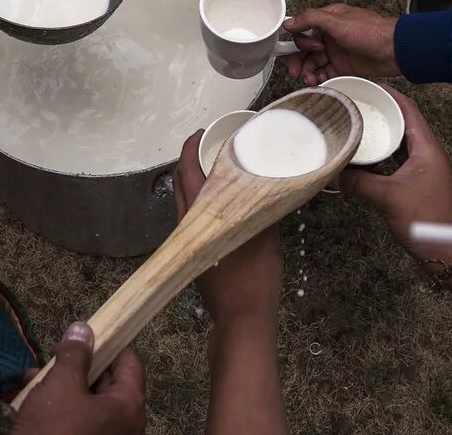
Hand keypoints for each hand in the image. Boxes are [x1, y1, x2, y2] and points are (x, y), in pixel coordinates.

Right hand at [12, 323, 145, 434]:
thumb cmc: (54, 430)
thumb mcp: (61, 386)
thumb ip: (74, 355)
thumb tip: (83, 329)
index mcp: (129, 406)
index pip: (130, 363)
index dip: (109, 344)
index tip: (83, 336)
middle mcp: (125, 425)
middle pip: (108, 383)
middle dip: (78, 366)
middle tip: (52, 357)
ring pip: (88, 402)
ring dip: (62, 386)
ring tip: (34, 377)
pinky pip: (79, 422)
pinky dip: (60, 408)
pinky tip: (32, 401)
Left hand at [174, 131, 282, 325]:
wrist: (241, 318)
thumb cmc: (254, 277)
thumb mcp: (266, 236)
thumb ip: (264, 208)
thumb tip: (271, 184)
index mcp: (201, 214)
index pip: (186, 171)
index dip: (190, 147)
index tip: (202, 132)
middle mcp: (187, 224)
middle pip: (181, 183)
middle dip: (192, 160)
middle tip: (214, 146)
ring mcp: (187, 241)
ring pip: (185, 201)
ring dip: (196, 180)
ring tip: (220, 169)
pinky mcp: (193, 253)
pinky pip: (192, 216)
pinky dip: (202, 200)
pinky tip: (222, 201)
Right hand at [283, 4, 399, 84]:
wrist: (395, 51)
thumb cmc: (372, 32)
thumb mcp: (338, 21)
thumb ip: (311, 19)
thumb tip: (289, 22)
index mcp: (328, 20)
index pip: (303, 29)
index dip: (300, 41)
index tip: (306, 48)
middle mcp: (330, 35)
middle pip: (306, 49)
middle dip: (299, 60)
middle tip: (296, 72)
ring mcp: (337, 51)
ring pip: (314, 62)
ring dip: (308, 71)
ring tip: (309, 80)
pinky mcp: (344, 66)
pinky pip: (325, 73)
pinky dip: (319, 78)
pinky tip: (317, 82)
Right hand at [338, 89, 451, 266]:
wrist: (449, 252)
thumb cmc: (425, 219)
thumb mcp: (387, 197)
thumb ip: (358, 181)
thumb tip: (332, 172)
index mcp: (426, 147)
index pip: (407, 108)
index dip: (388, 93)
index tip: (364, 85)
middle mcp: (426, 152)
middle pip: (402, 121)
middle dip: (378, 111)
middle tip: (352, 104)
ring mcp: (422, 168)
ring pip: (398, 141)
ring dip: (378, 133)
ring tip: (353, 125)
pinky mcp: (416, 183)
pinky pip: (395, 159)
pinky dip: (379, 154)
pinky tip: (361, 157)